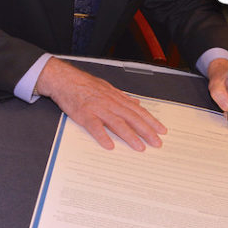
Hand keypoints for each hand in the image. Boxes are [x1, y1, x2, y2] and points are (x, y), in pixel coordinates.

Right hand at [36, 57, 166, 150]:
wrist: (66, 80)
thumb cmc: (86, 85)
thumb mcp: (108, 88)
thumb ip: (122, 97)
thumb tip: (136, 102)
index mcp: (117, 99)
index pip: (138, 111)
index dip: (151, 121)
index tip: (162, 130)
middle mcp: (111, 104)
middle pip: (132, 119)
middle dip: (146, 131)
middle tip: (157, 143)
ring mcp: (98, 109)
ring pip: (118, 124)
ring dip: (130, 136)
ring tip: (140, 147)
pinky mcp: (85, 115)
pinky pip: (95, 127)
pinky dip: (103, 136)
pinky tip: (109, 146)